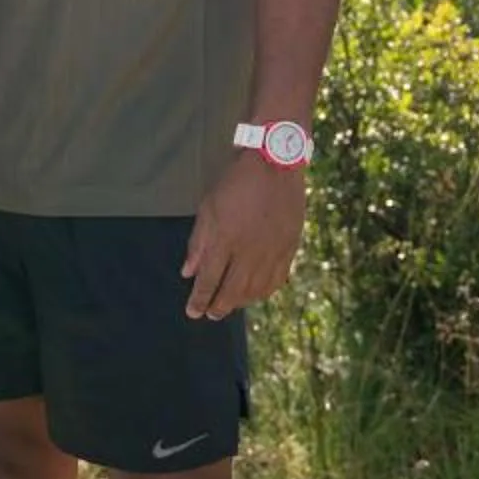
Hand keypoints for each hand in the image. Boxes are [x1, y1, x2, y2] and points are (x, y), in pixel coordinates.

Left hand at [182, 149, 308, 319]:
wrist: (276, 163)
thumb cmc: (236, 182)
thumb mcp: (208, 207)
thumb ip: (198, 243)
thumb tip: (188, 272)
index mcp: (225, 239)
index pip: (209, 280)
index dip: (199, 299)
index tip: (192, 312)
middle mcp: (249, 251)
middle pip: (232, 290)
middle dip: (218, 306)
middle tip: (210, 314)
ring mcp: (272, 251)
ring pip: (255, 290)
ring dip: (240, 302)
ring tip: (230, 305)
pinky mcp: (289, 248)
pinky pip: (277, 280)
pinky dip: (265, 292)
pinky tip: (256, 294)